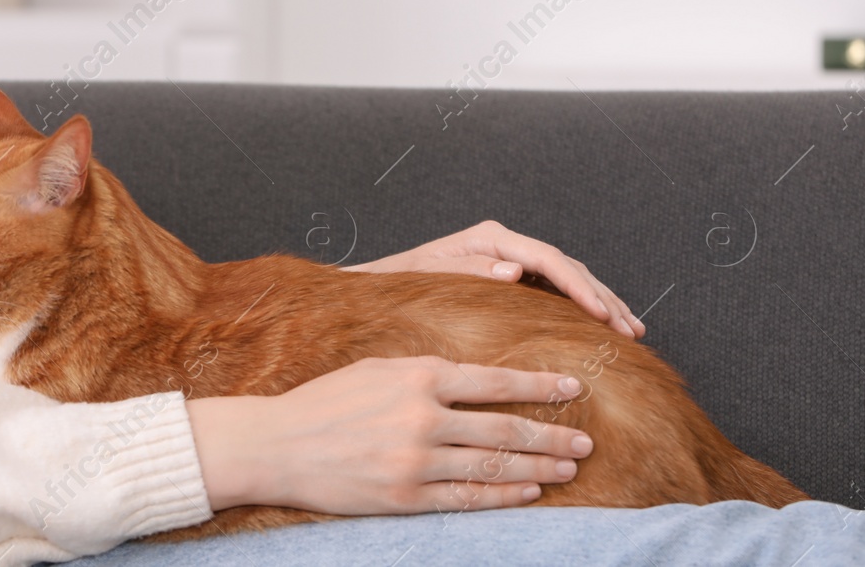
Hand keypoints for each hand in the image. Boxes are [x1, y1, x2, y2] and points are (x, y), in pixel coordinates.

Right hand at [185, 356, 593, 514]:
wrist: (277, 444)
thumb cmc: (326, 400)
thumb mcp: (378, 366)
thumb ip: (426, 372)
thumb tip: (476, 379)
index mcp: (417, 376)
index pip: (494, 382)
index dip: (539, 388)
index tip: (572, 389)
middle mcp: (422, 418)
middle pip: (504, 428)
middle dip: (552, 435)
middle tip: (586, 439)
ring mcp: (416, 462)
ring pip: (493, 465)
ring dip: (539, 467)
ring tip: (570, 467)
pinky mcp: (406, 497)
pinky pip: (468, 498)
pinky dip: (504, 495)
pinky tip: (529, 491)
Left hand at [340, 219, 644, 338]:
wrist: (381, 288)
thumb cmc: (402, 284)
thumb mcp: (431, 277)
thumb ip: (470, 272)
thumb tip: (515, 270)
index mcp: (490, 239)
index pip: (547, 259)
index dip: (579, 286)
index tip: (602, 313)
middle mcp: (506, 245)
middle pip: (567, 266)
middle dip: (602, 297)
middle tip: (631, 329)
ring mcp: (512, 260)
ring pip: (570, 278)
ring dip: (602, 303)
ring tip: (632, 330)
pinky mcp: (513, 280)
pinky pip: (557, 292)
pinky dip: (584, 308)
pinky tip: (605, 328)